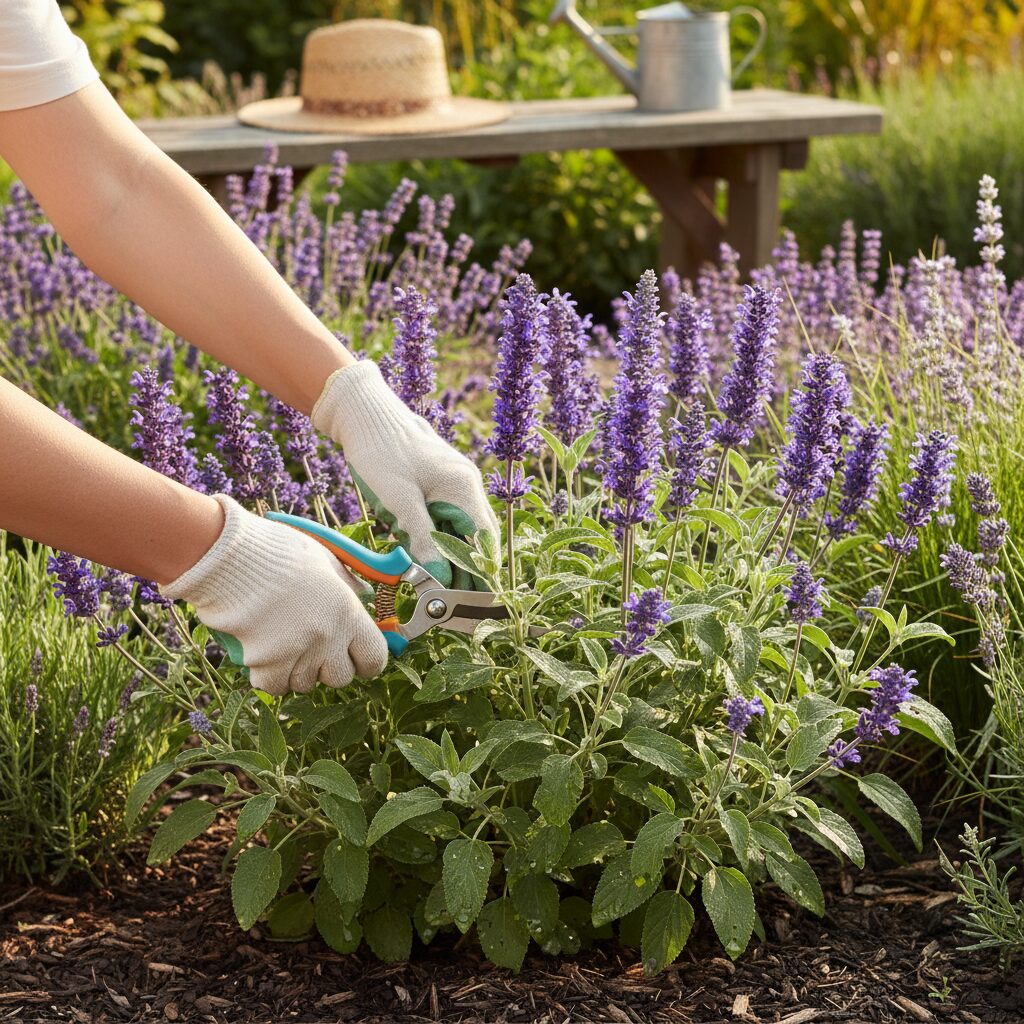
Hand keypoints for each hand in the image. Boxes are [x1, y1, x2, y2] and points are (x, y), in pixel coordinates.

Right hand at [162, 495, 387, 694]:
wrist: (232, 557)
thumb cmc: (279, 551)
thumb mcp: (326, 559)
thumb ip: (347, 584)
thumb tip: (363, 595)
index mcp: (349, 611)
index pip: (374, 658)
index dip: (365, 660)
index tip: (355, 656)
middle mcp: (329, 637)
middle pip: (340, 678)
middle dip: (328, 667)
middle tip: (312, 646)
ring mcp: (298, 653)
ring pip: (305, 684)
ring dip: (297, 670)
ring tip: (281, 641)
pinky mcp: (266, 664)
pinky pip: (275, 686)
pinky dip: (269, 675)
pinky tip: (262, 653)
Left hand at [312, 361, 499, 587]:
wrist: (362, 413)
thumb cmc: (380, 451)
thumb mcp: (399, 501)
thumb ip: (423, 542)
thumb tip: (440, 581)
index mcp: (463, 489)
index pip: (484, 543)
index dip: (482, 575)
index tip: (475, 604)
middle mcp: (465, 487)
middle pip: (477, 541)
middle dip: (469, 574)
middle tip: (455, 607)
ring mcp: (453, 485)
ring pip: (461, 533)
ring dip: (452, 562)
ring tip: (440, 592)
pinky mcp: (436, 486)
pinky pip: (445, 522)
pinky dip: (439, 545)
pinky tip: (426, 562)